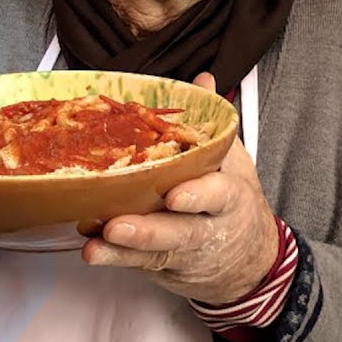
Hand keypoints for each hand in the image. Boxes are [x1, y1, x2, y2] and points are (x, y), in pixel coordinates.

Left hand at [80, 72, 278, 304]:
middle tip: (119, 225)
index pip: (217, 194)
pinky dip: (113, 256)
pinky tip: (92, 250)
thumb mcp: (232, 161)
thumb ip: (212, 124)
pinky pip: (137, 262)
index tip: (175, 195)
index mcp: (227, 196)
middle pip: (180, 230)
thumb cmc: (230, 200)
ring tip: (98, 237)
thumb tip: (202, 79)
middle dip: (149, 228)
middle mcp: (206, 226)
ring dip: (123, 246)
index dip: (198, 196)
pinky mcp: (162, 263)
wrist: (249, 259)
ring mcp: (182, 248)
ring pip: (154, 249)